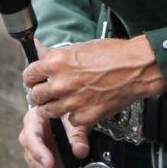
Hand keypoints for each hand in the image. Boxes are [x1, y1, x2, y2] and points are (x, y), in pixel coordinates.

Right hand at [19, 104, 88, 167]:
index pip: (31, 137)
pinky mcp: (44, 165)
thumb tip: (80, 152)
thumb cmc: (67, 109)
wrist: (66, 110)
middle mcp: (31, 139)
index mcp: (34, 121)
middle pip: (34, 160)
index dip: (39, 151)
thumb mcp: (74, 115)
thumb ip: (77, 132)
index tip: (50, 163)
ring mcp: (37, 153)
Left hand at [22, 35, 165, 127]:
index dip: (32, 78)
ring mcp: (71, 102)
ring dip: (53, 107)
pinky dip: (73, 115)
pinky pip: (69, 120)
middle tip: (47, 93)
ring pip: (48, 112)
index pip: (28, 75)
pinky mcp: (84, 116)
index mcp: (57, 62)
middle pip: (35, 96)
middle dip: (39, 94)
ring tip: (63, 101)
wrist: (138, 67)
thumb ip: (56, 54)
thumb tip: (40, 49)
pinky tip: (82, 106)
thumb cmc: (114, 54)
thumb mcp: (81, 47)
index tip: (35, 80)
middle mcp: (60, 83)